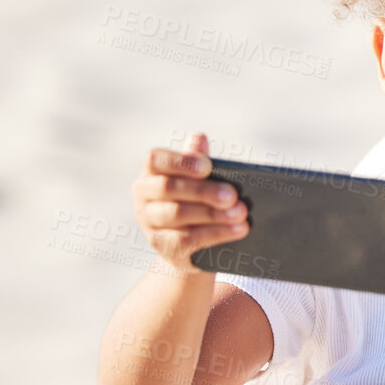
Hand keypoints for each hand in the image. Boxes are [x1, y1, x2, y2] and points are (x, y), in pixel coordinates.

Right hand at [132, 133, 247, 272]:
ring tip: (240, 213)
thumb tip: (199, 138)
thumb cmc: (194, 198)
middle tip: (233, 195)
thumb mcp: (197, 178)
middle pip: (169, 189)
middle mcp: (143, 195)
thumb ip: (197, 159)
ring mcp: (148, 222)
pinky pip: (186, 240)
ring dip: (213, 214)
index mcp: (151, 172)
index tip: (207, 167)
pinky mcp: (161, 245)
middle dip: (203, 191)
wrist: (190, 242)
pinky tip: (238, 230)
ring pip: (177, 214)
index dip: (181, 162)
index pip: (156, 160)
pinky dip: (216, 234)